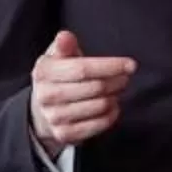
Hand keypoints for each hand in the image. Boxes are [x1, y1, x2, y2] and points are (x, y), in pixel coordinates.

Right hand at [29, 31, 135, 154]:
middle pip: (95, 88)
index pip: (83, 69)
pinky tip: (112, 105)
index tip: (130, 64)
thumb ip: (65, 46)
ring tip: (116, 89)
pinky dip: (112, 113)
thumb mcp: (58, 57)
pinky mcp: (64, 134)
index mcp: (43, 72)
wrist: (42, 110)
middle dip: (116, 81)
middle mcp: (46, 96)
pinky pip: (99, 124)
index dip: (110, 66)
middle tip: (125, 78)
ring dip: (115, 96)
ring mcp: (54, 117)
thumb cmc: (58, 76)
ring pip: (100, 105)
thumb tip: (65, 36)